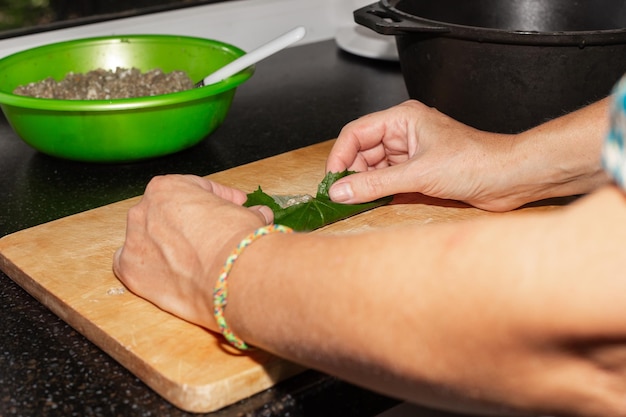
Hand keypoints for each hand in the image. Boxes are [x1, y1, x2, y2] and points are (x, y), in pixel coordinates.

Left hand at [112, 174, 270, 330]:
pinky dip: (158, 272)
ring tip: (197, 259)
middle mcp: (143, 211)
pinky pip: (141, 269)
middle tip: (213, 233)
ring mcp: (134, 242)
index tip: (232, 204)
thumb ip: (243, 212)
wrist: (232, 274)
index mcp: (167, 188)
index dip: (217, 197)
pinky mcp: (132, 273)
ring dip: (171, 247)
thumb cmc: (237, 239)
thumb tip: (257, 215)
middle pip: (166, 214)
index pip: (192, 188)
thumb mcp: (247, 214)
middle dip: (190, 223)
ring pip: (151, 241)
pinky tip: (179, 276)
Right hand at [325, 99, 607, 210]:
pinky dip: (380, 192)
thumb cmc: (477, 161)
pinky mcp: (421, 172)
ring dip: (365, 185)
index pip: (356, 132)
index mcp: (403, 119)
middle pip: (363, 151)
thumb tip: (341, 190)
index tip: (331, 180)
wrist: (511, 178)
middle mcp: (405, 133)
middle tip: (340, 197)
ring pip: (375, 168)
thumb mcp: (417, 175)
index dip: (340, 156)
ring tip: (355, 203)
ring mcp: (412, 153)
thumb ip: (375, 185)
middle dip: (351, 173)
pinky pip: (390, 181)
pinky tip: (373, 204)